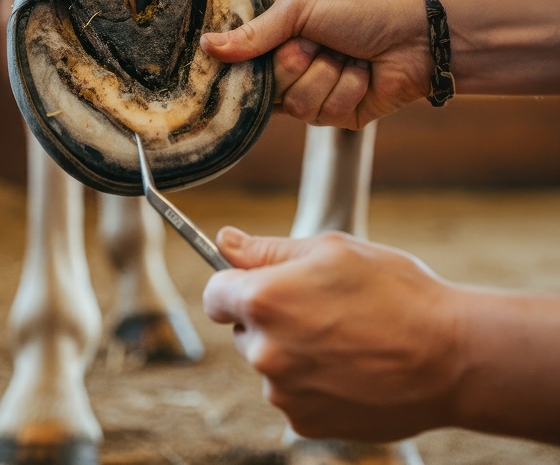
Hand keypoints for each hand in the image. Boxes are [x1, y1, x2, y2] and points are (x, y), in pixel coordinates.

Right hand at [200, 0, 431, 128]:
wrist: (415, 35)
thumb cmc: (359, 11)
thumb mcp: (300, 8)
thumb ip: (255, 31)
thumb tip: (208, 46)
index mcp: (276, 43)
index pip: (240, 64)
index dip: (243, 64)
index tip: (244, 57)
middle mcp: (289, 72)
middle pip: (268, 88)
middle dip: (298, 62)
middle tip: (321, 43)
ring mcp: (313, 97)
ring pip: (297, 104)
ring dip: (328, 75)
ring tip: (348, 58)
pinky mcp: (337, 117)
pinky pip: (326, 114)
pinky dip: (349, 89)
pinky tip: (364, 75)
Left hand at [202, 227, 461, 440]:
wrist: (451, 358)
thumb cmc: (394, 292)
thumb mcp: (330, 249)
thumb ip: (267, 249)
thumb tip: (225, 241)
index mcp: (263, 301)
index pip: (214, 293)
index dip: (234, 283)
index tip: (256, 282)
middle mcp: (264, 352)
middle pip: (242, 329)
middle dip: (268, 316)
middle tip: (320, 306)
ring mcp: (284, 394)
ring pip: (270, 363)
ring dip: (291, 350)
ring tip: (345, 337)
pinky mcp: (306, 423)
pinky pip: (293, 394)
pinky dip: (311, 382)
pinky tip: (350, 367)